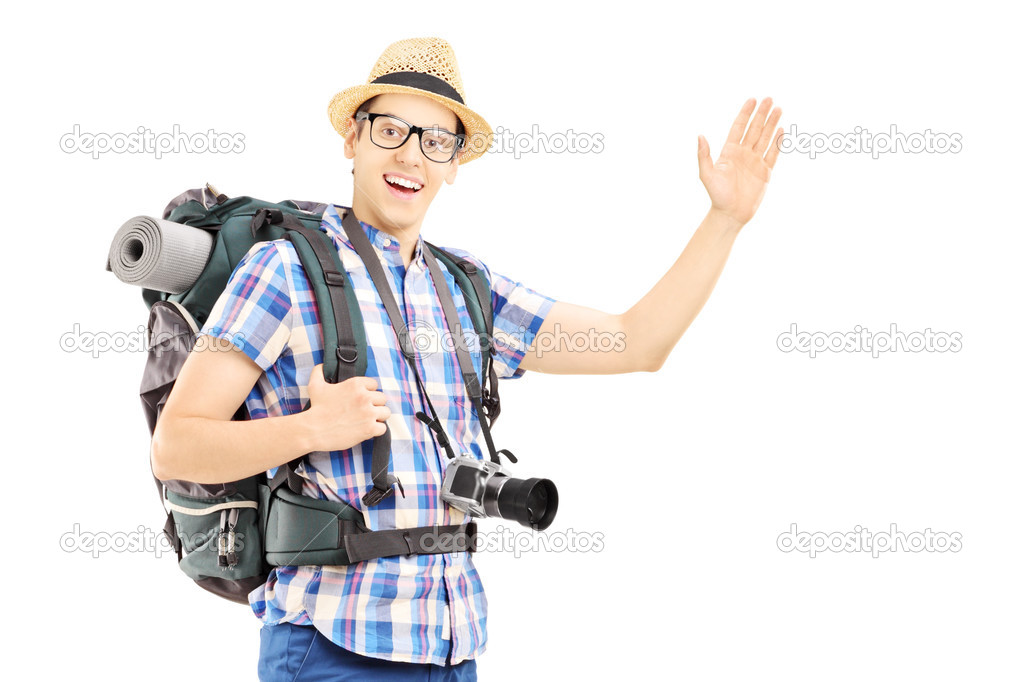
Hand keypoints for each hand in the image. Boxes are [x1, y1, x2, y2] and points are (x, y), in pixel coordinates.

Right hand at [304, 364, 389, 451]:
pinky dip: (376, 430)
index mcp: (355, 384)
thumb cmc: (316, 408)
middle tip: (364, 411)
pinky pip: (383, 428)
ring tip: (367, 420)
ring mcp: (368, 413)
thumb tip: (322, 365)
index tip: (361, 399)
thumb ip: (319, 372)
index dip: (369, 392)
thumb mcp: (315, 385)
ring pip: (386, 412)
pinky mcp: (370, 428)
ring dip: (378, 417)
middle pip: (382, 398)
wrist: (314, 430)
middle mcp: (364, 397)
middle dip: (375, 404)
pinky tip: (367, 430)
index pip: (374, 384)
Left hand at [697, 97, 783, 228]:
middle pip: (754, 129)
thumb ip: (704, 155)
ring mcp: (755, 162)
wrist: (731, 214)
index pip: (739, 127)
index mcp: (729, 152)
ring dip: (771, 123)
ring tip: (778, 108)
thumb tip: (700, 136)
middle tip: (769, 98)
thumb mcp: (707, 175)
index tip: (752, 100)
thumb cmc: (717, 195)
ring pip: (765, 138)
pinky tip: (781, 129)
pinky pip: (773, 153)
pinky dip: (778, 142)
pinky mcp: (765, 172)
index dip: (745, 113)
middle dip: (761, 114)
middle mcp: (743, 154)